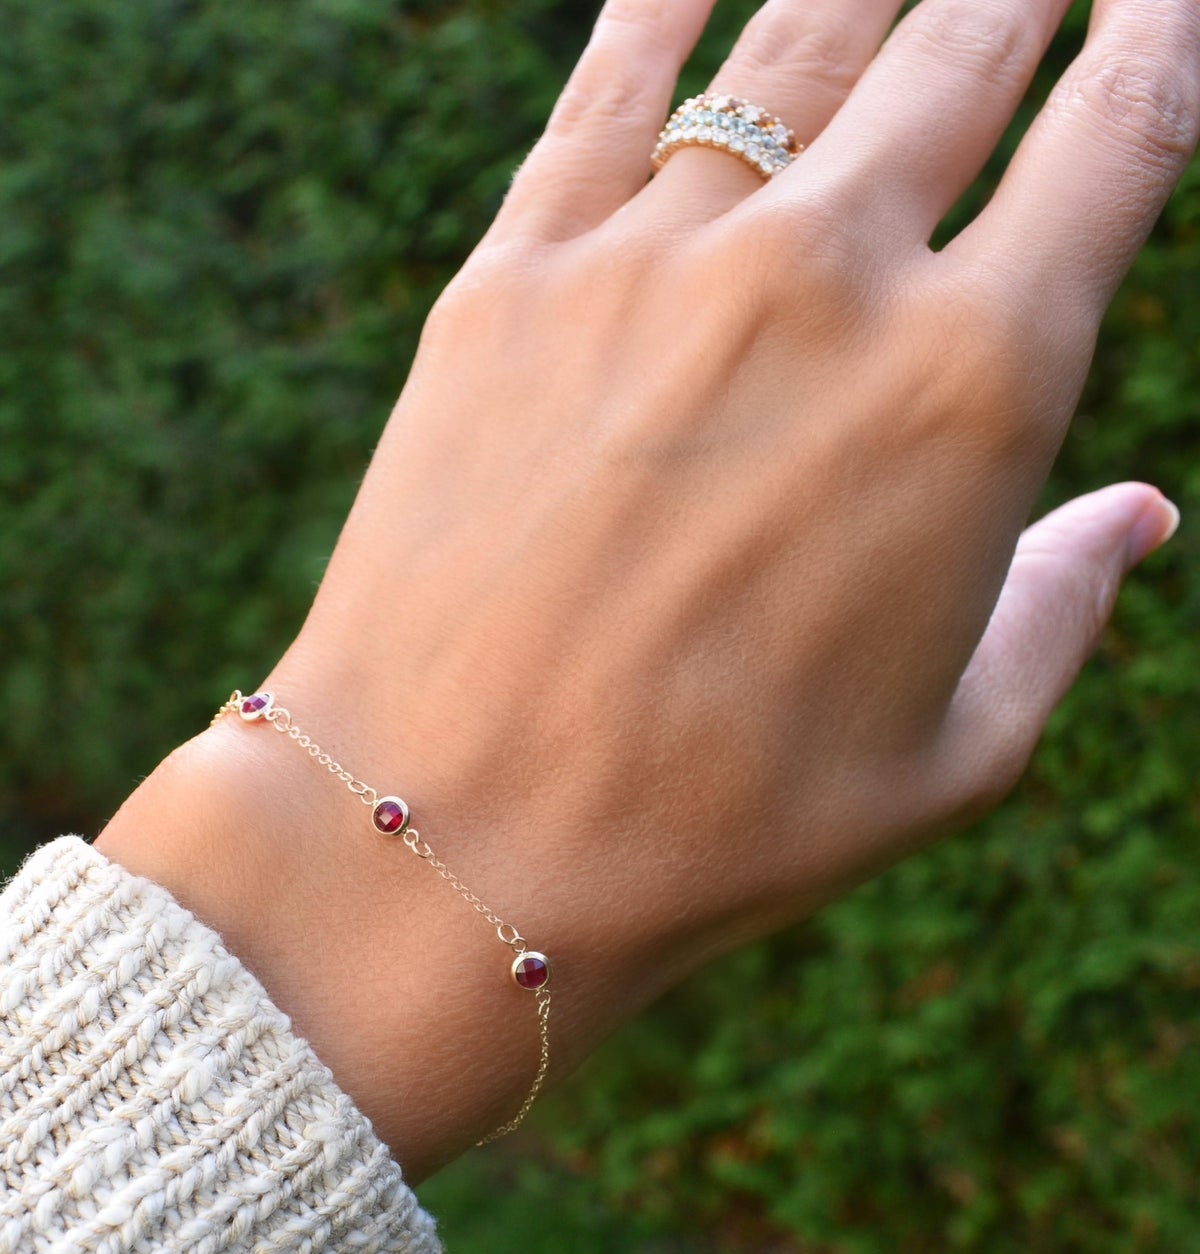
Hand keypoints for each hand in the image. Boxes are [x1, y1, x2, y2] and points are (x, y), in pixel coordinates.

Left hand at [100, 0, 1195, 1176]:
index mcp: (977, 388)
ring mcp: (655, 263)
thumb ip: (1059, 610)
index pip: (1120, 134)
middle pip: (967, 45)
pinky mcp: (511, 281)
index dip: (1165, 36)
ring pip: (798, 37)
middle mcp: (827, 278)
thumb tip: (1140, 517)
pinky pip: (607, 90)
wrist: (457, 838)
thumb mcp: (944, 757)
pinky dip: (661, 7)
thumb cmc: (719, 827)